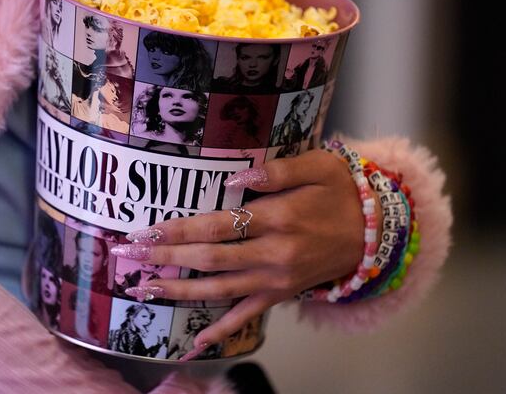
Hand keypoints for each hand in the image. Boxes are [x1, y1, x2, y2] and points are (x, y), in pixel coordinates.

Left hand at [110, 150, 379, 357]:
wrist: (376, 230)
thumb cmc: (341, 191)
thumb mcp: (316, 166)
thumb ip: (275, 171)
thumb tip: (234, 177)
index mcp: (277, 219)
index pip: (215, 225)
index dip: (178, 229)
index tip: (146, 230)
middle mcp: (273, 254)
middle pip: (208, 258)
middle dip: (165, 257)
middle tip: (129, 254)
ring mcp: (276, 279)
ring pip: (219, 290)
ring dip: (179, 290)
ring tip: (144, 288)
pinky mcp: (281, 294)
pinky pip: (247, 315)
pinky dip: (221, 329)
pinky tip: (195, 340)